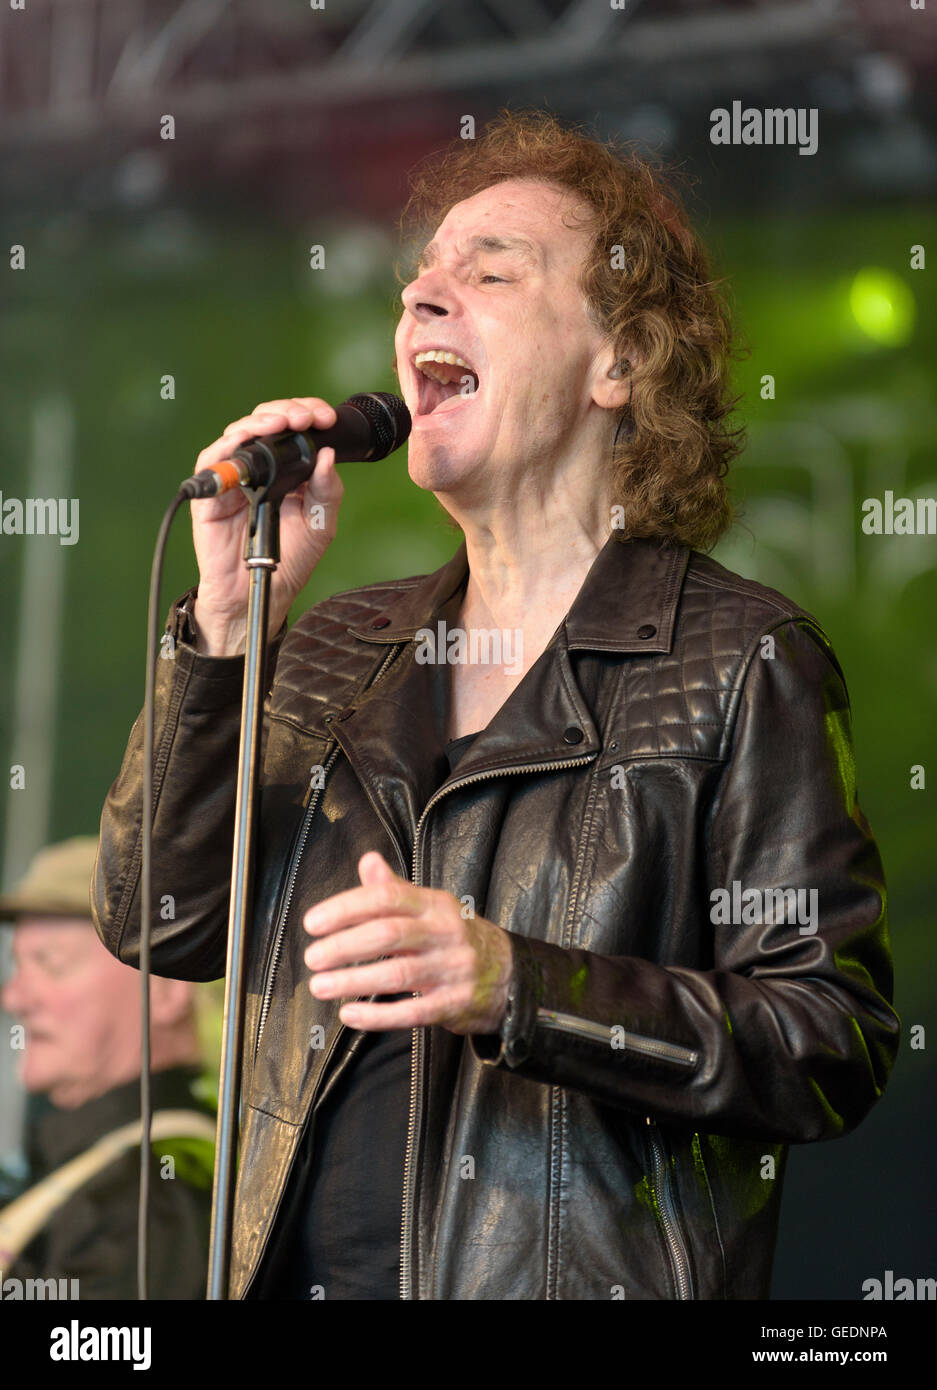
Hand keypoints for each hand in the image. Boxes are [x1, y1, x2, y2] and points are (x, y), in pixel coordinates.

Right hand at [190, 397, 343, 654]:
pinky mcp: (211, 494)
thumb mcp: (320, 525)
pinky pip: (211, 461)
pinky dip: (227, 445)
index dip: (308, 413)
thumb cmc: (288, 561)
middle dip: (285, 411)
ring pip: (238, 434)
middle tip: (304, 417)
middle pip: (265, 422)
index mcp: (288, 472)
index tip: (325, 418)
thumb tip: (328, 456)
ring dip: (258, 422)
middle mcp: (261, 469)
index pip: (294, 429)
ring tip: (279, 423)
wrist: (260, 593)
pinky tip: (244, 439)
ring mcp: (234, 479)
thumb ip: (327, 491)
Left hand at [303, 851, 513, 1035]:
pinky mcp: (454, 1005)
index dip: (346, 908)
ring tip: (320, 986)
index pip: (387, 898)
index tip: (313, 922)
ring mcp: (451, 970)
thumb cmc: (457, 937)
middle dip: (344, 946)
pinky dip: (377, 1016)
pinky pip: (412, 1012)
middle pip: (389, 935)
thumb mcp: (432, 906)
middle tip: (312, 957)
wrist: (511, 975)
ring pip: (397, 975)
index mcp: (435, 904)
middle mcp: (444, 933)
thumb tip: (367, 861)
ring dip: (353, 982)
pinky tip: (350, 1014)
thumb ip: (396, 888)